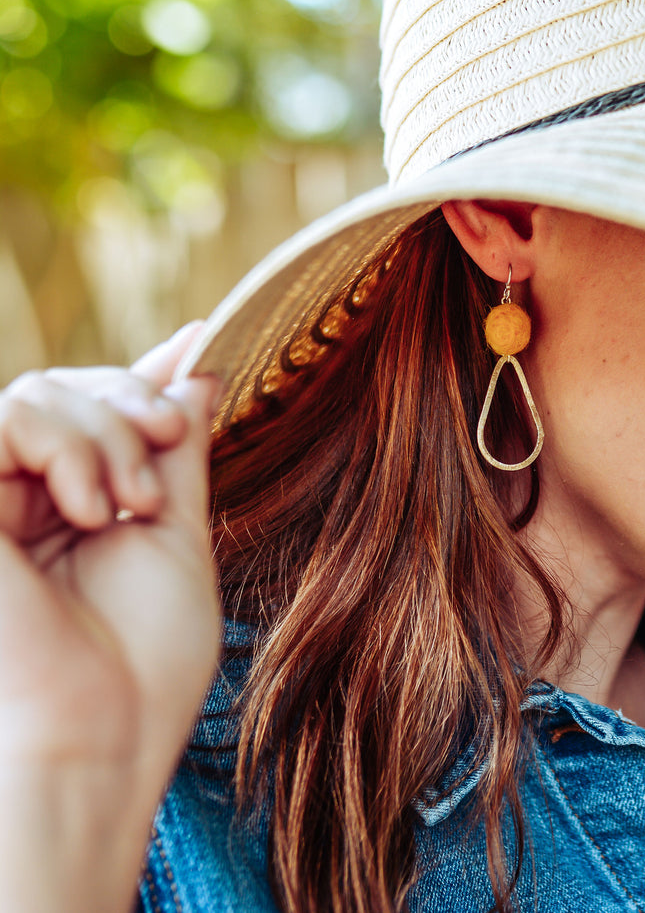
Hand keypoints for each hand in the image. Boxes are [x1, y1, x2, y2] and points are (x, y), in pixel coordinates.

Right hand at [0, 324, 220, 911]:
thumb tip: (197, 372)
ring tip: (130, 504)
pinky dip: (67, 445)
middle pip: (71, 388)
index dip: (143, 373)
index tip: (204, 338)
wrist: (101, 727)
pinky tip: (91, 507)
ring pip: (39, 392)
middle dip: (134, 406)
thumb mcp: (177, 535)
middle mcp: (21, 499)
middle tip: (171, 451)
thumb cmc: (144, 657)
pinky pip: (8, 416)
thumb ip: (176, 453)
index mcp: (73, 507)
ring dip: (106, 433)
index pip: (97, 410)